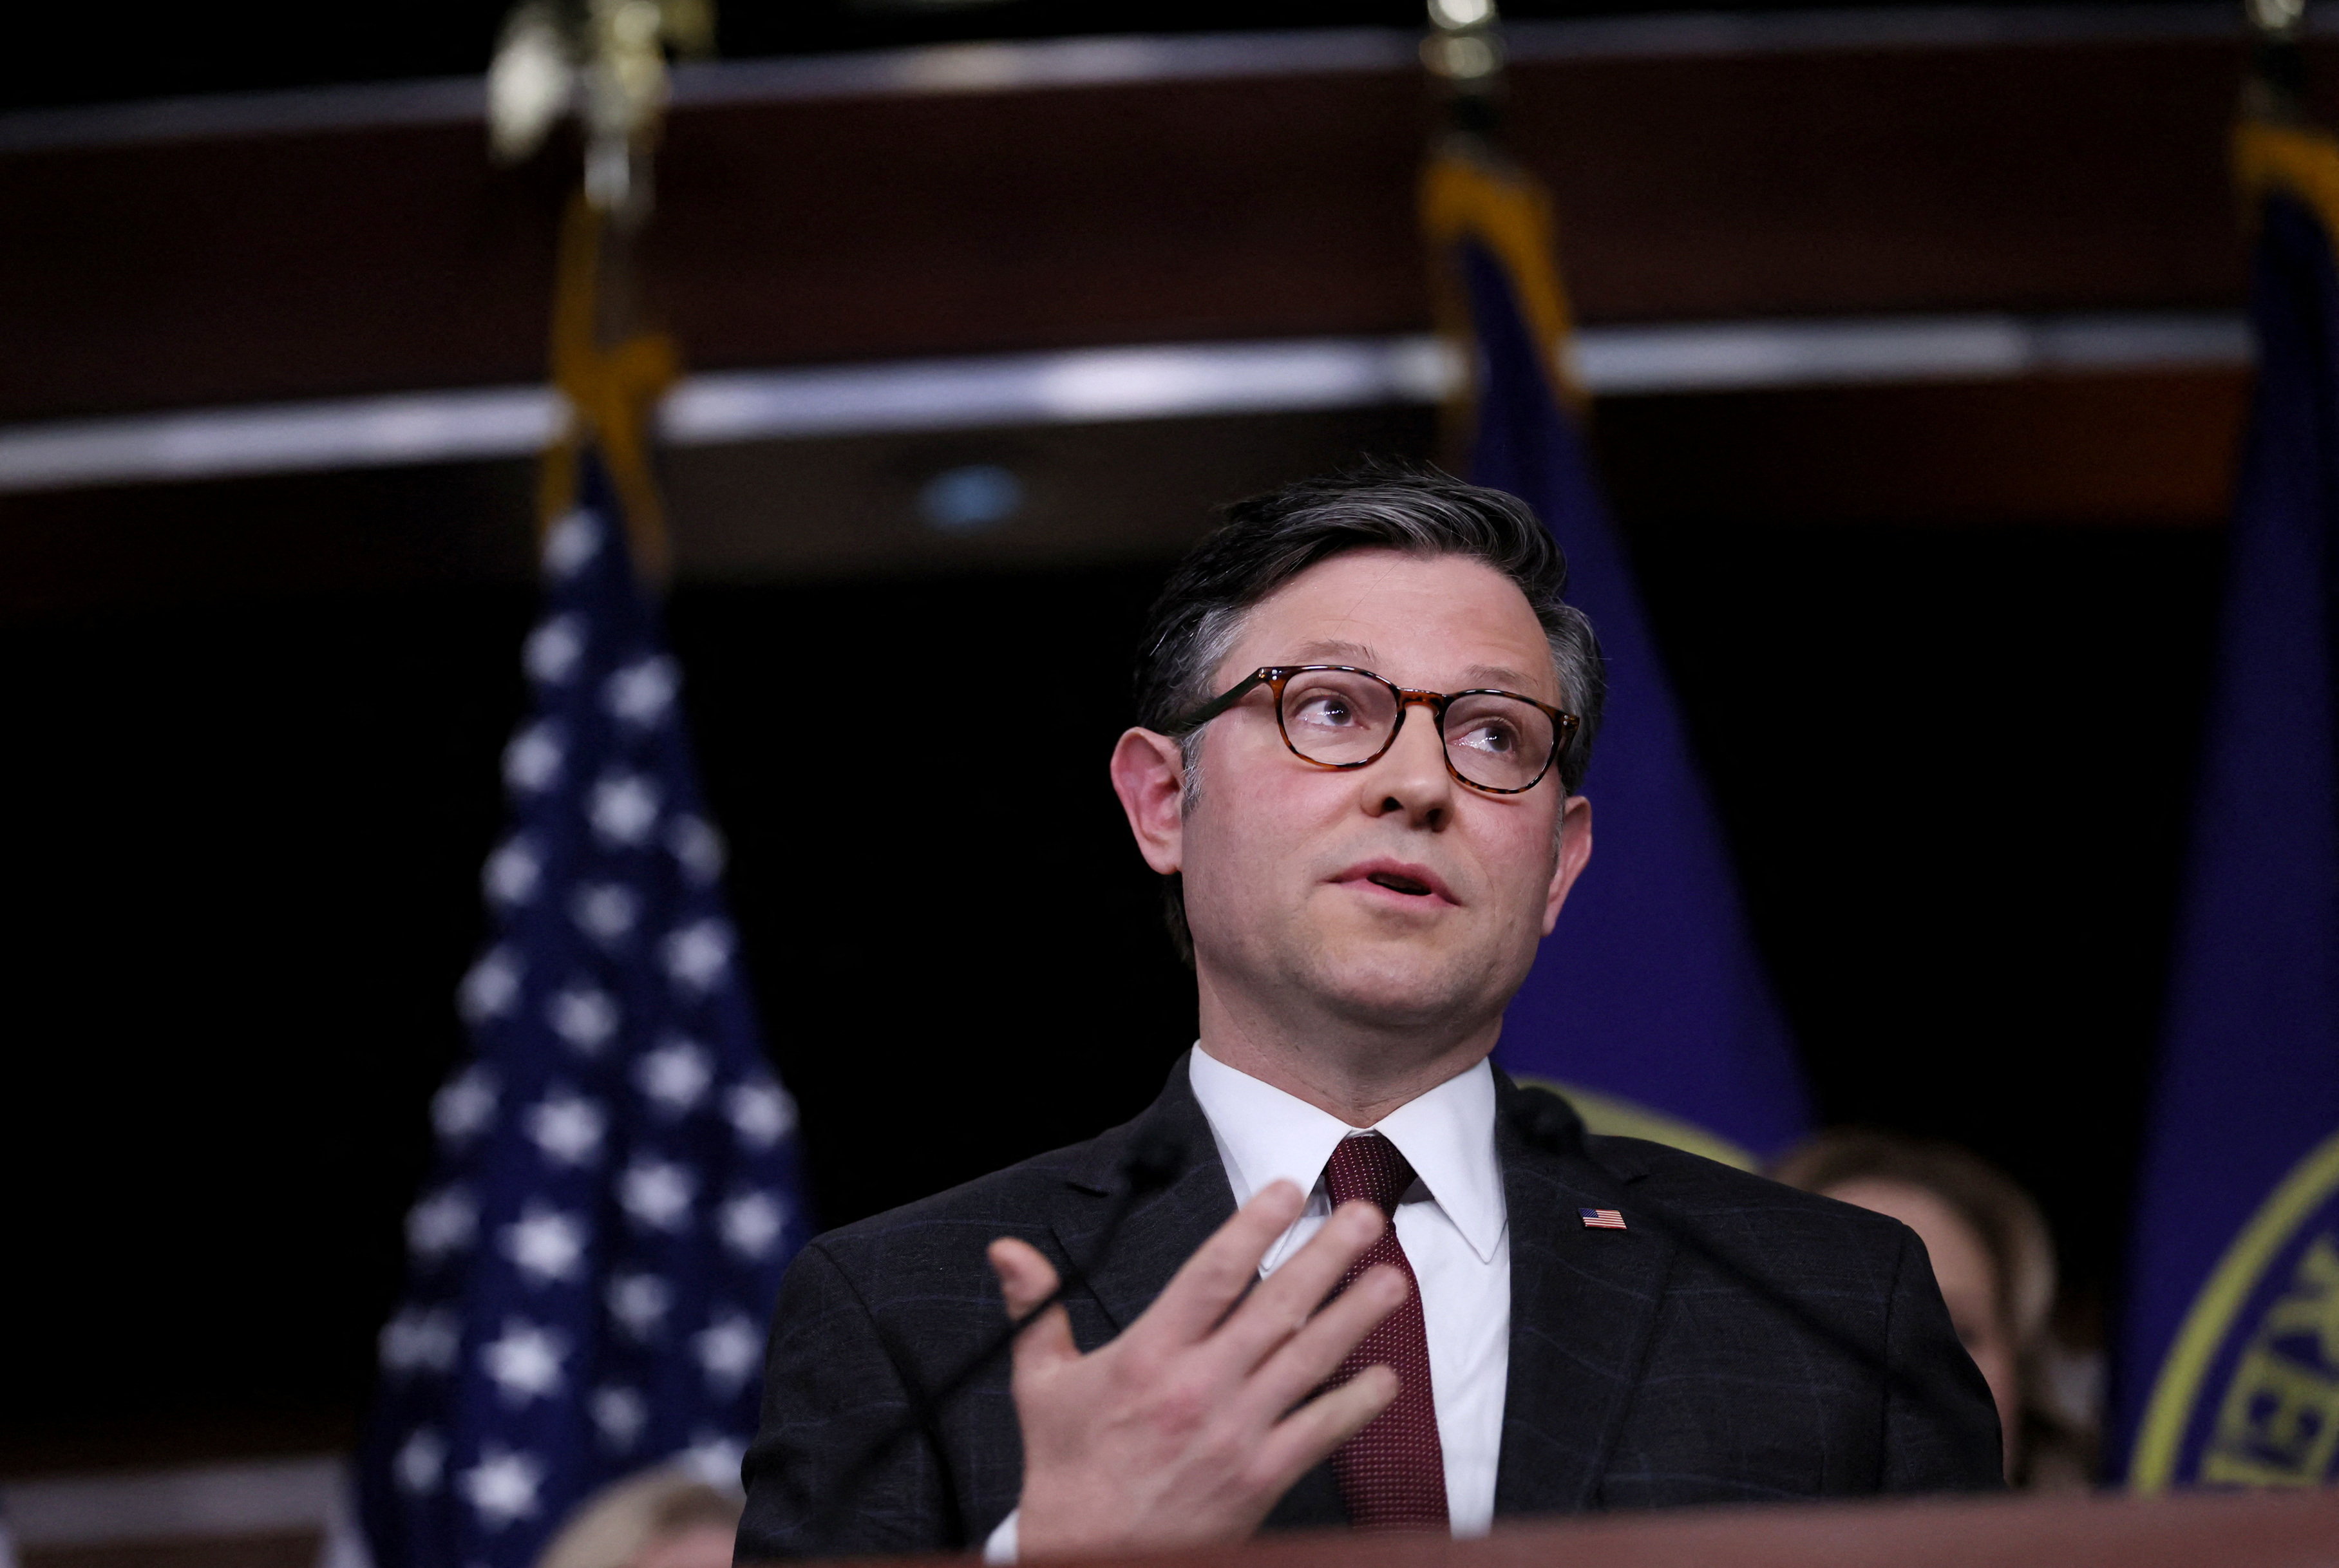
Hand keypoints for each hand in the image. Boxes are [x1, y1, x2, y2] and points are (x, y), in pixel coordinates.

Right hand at [987, 1183, 1405, 1557]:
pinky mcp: (1260, 1478)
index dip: (1255, 1227)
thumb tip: (1007, 1251)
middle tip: (1365, 1215)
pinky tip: (1384, 1374)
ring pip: (1309, 1362)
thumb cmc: (1066, 1470)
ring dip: (1356, 1316)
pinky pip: (1320, 1432)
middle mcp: (1199, 1387)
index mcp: (1149, 1356)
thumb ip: (1035, 1308)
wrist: (1087, 1558)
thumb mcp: (1039, 1384)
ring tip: (1392, 1278)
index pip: (1212, 1275)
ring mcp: (1236, 1434)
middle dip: (1327, 1256)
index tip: (1290, 1190)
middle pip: (1276, 1307)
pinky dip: (1356, 1403)